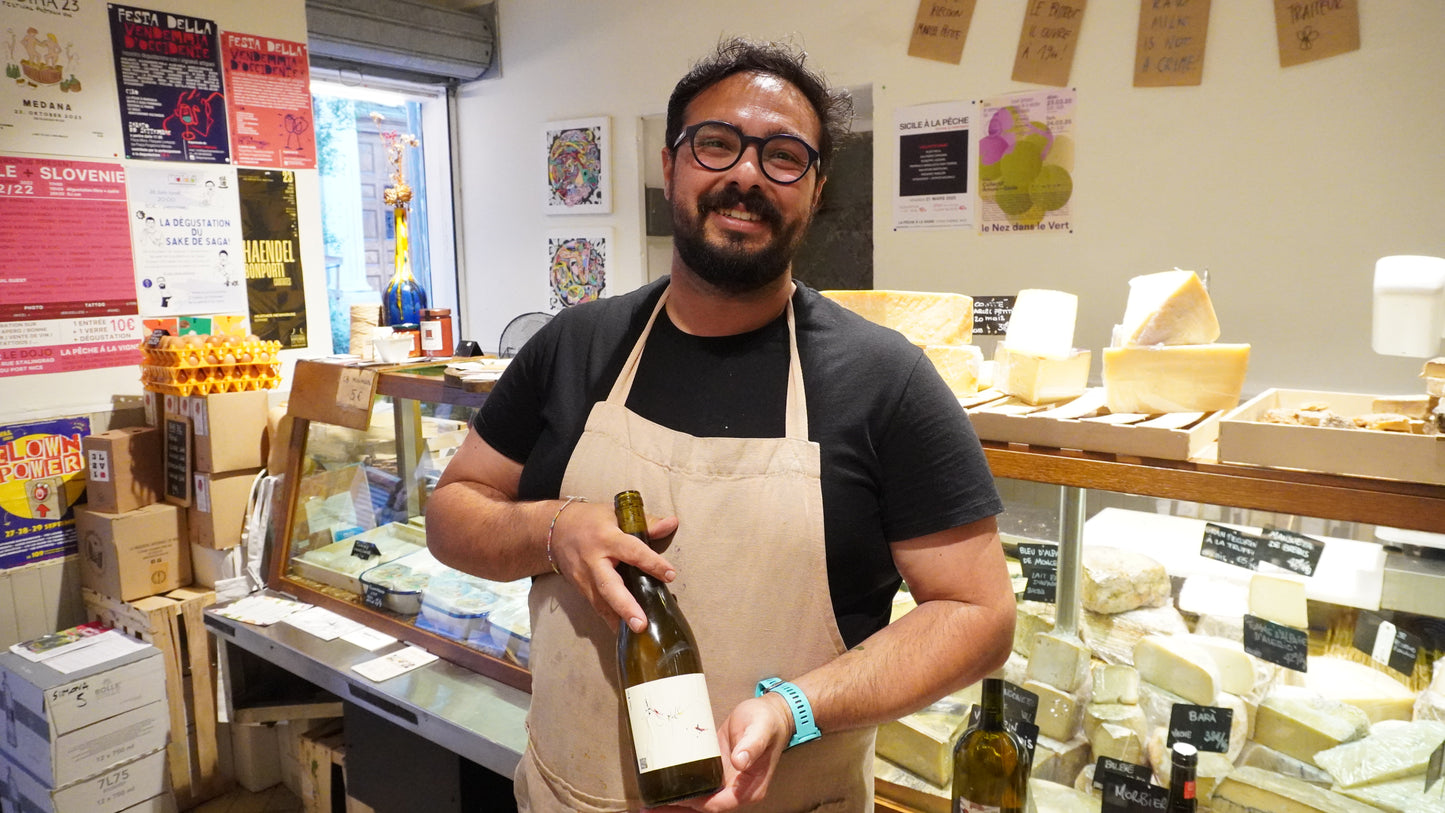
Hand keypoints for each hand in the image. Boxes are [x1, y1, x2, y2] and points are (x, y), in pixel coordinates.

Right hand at [549, 500, 678, 631]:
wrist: (556, 531)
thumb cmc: (592, 520)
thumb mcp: (617, 514)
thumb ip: (646, 523)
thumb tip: (672, 523)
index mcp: (606, 537)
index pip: (632, 551)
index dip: (651, 563)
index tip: (670, 575)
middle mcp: (593, 560)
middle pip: (609, 585)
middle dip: (625, 606)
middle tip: (641, 623)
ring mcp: (584, 577)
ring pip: (600, 602)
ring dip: (617, 619)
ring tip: (635, 634)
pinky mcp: (580, 589)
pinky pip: (596, 606)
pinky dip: (609, 619)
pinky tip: (623, 631)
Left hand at [649, 693, 793, 811]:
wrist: (771, 715)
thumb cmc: (767, 722)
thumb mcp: (760, 729)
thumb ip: (751, 745)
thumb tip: (739, 762)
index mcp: (749, 789)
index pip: (718, 803)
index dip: (697, 803)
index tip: (675, 797)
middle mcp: (737, 791)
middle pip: (704, 807)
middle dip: (677, 809)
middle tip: (648, 808)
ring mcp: (726, 783)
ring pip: (698, 800)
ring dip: (675, 803)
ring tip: (647, 804)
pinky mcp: (717, 772)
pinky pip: (698, 786)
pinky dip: (681, 790)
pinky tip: (662, 786)